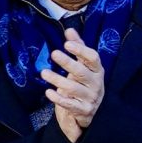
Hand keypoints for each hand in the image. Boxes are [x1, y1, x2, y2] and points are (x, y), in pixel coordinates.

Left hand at [40, 27, 106, 142]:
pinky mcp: (83, 110)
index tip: (67, 43)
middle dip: (67, 63)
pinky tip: (48, 92)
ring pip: (73, 88)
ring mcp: (90, 98)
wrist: (89, 112)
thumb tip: (69, 30)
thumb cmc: (84, 84)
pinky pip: (69, 104)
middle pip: (81, 72)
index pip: (93, 58)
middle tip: (54, 53)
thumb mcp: (83, 66)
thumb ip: (78, 48)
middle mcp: (96, 84)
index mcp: (97, 70)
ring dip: (57, 80)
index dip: (81, 50)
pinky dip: (58, 98)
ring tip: (44, 72)